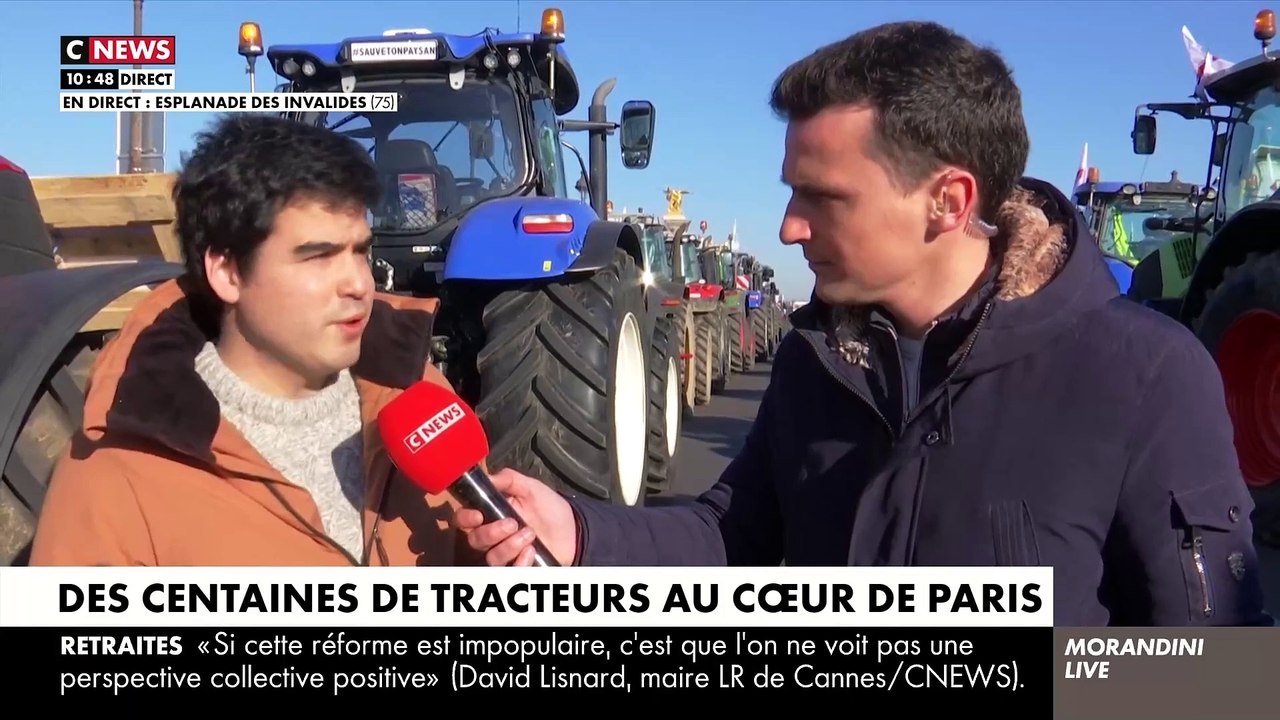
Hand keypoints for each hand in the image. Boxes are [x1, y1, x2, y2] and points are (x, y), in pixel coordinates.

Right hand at [454, 468, 577, 565]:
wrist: (574, 528)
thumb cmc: (549, 507)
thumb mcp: (531, 487)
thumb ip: (509, 479)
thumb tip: (487, 477)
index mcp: (491, 514)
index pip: (464, 519)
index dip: (464, 518)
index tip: (478, 515)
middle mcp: (493, 536)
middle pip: (474, 540)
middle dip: (491, 533)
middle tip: (513, 523)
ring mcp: (505, 554)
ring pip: (491, 558)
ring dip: (509, 546)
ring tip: (530, 535)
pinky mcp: (519, 567)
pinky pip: (510, 572)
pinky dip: (520, 563)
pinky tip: (532, 551)